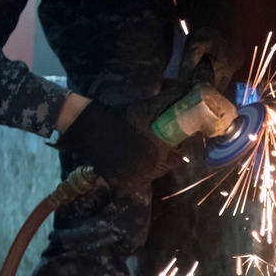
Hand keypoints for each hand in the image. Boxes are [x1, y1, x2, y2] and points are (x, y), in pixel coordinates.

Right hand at [55, 97, 184, 183]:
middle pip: (164, 169)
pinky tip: (131, 163)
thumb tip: (185, 93)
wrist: (90, 127)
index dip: (178, 151)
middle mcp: (147, 169)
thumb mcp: (144, 107)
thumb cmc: (119, 116)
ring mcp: (132, 178)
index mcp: (157, 152)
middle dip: (165, 159)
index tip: (173, 144)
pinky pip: (133, 183)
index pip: (178, 159)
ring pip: (150, 177)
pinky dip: (135, 176)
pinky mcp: (119, 183)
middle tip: (158, 148)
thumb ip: (166, 102)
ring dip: (151, 168)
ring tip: (144, 154)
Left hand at [183, 0, 241, 91]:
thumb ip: (190, 65)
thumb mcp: (194, 43)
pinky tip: (206, 63)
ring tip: (197, 76)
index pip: (216, 89)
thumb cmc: (205, 20)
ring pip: (224, 75)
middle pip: (221, 83)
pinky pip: (226, 66)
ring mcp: (238, 58)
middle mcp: (235, 64)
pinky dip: (216, 67)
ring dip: (212, 76)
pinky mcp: (236, 51)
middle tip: (191, 86)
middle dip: (208, 86)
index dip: (203, 93)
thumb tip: (184, 84)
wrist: (220, 1)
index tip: (190, 94)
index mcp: (226, 64)